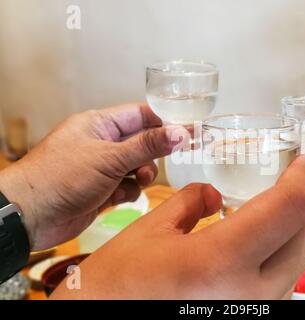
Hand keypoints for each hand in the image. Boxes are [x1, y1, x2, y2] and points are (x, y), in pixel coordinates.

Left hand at [0, 104, 188, 249]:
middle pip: (142, 142)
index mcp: (100, 124)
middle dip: (154, 153)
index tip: (188, 131)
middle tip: (169, 159)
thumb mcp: (110, 157)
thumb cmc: (61, 176)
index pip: (141, 115)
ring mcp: (102, 168)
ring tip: (137, 180)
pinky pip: (128, 187)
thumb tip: (180, 132)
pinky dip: (129, 192)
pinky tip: (120, 197)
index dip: (165, 122)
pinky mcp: (102, 190)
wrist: (30, 215)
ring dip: (143, 175)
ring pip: (138, 167)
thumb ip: (148, 145)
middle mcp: (102, 143)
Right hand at [50, 157, 304, 299]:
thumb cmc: (117, 284)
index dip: (301, 179)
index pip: (287, 209)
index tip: (302, 162)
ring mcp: (255, 314)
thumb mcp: (151, 230)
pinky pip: (282, 284)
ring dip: (291, 231)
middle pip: (303, 237)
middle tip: (285, 182)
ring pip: (298, 263)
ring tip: (268, 211)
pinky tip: (255, 245)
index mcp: (220, 261)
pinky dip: (279, 257)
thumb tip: (215, 194)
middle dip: (299, 204)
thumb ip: (192, 202)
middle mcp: (249, 295)